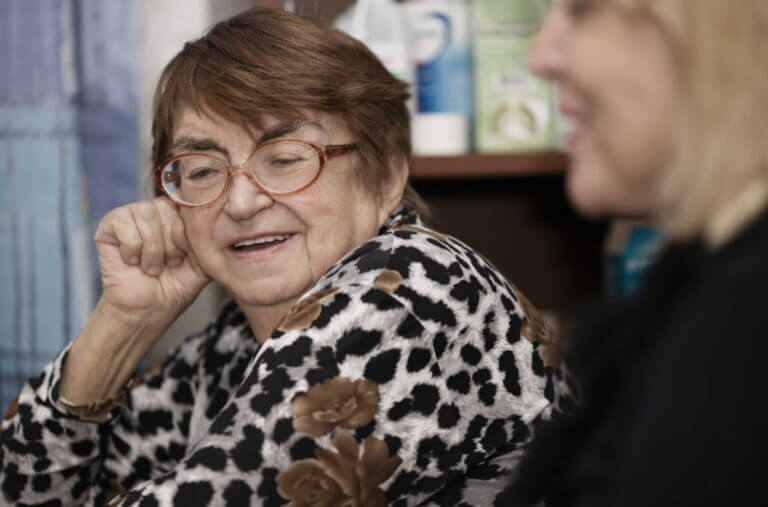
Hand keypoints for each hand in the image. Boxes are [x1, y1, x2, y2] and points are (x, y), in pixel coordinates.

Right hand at [94, 197, 210, 326]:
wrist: (147, 311)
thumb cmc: (173, 288)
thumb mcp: (201, 266)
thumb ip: (202, 242)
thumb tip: (181, 223)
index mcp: (179, 215)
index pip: (187, 203)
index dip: (188, 232)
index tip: (184, 258)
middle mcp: (156, 210)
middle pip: (166, 207)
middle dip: (171, 244)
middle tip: (167, 265)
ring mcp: (132, 214)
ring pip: (146, 214)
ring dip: (152, 249)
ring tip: (151, 268)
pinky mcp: (109, 224)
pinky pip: (124, 224)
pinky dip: (132, 249)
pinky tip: (132, 261)